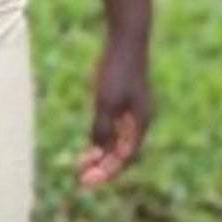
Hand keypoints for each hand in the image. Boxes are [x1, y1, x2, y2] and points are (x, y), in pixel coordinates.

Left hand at [78, 38, 152, 188]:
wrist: (125, 40)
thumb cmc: (116, 70)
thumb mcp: (105, 101)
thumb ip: (102, 127)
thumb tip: (98, 152)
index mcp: (140, 122)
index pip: (125, 157)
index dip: (107, 171)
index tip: (87, 181)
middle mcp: (139, 120)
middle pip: (122, 153)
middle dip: (103, 168)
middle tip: (82, 179)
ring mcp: (132, 112)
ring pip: (118, 143)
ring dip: (101, 157)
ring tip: (81, 166)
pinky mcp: (124, 103)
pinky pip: (114, 131)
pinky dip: (101, 142)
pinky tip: (88, 147)